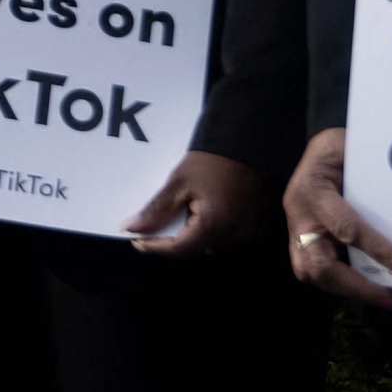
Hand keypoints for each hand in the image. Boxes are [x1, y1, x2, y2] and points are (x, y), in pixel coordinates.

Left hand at [126, 148, 264, 254]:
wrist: (247, 141)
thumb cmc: (212, 159)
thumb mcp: (179, 182)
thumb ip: (156, 211)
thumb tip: (131, 228)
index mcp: (215, 226)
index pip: (180, 250)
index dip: (156, 247)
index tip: (137, 240)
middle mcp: (236, 236)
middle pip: (198, 250)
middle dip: (175, 240)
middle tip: (157, 226)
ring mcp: (250, 233)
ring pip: (214, 245)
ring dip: (197, 236)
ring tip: (184, 213)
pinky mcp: (259, 226)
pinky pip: (231, 237)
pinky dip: (215, 230)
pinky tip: (206, 211)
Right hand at [280, 129, 391, 303]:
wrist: (316, 154)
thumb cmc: (337, 150)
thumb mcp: (349, 146)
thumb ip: (371, 168)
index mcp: (310, 189)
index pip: (346, 227)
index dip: (378, 250)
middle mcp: (298, 217)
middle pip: (316, 265)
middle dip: (355, 286)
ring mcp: (297, 233)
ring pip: (311, 273)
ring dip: (348, 289)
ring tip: (385, 298)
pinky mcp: (303, 244)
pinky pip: (320, 271)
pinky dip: (346, 283)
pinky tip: (372, 287)